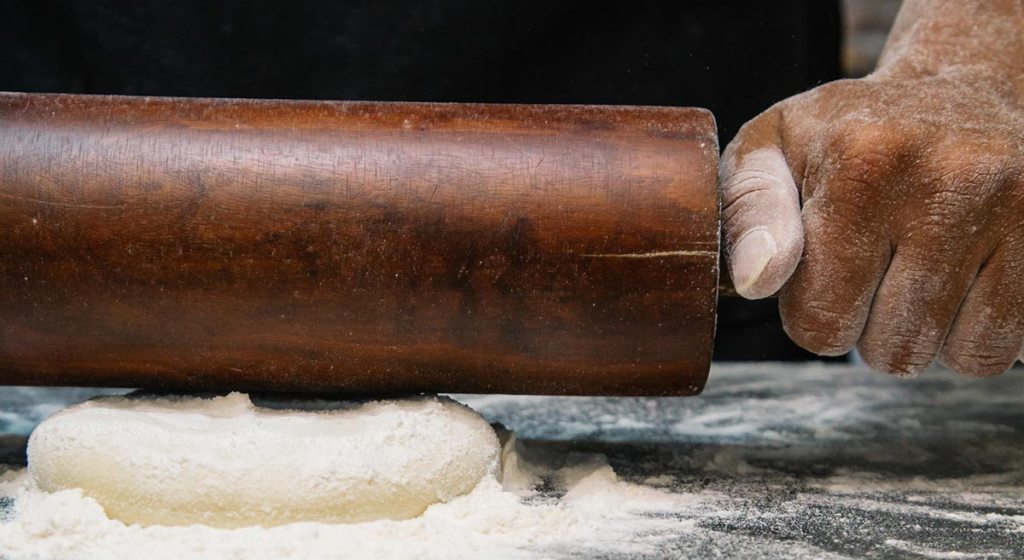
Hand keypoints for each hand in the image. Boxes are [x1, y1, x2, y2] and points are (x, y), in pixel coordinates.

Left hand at [720, 1, 1023, 375]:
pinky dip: (975, 332)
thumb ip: (747, 212)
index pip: (819, 321)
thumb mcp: (771, 148)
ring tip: (916, 271)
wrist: (958, 93)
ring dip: (926, 333)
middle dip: (868, 327)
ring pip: (955, 356)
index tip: (822, 270)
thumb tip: (756, 280)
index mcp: (862, 163)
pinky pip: (1005, 347)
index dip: (811, 312)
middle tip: (873, 269)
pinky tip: (960, 279)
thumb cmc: (847, 135)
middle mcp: (949, 181)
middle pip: (889, 349)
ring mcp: (1017, 208)